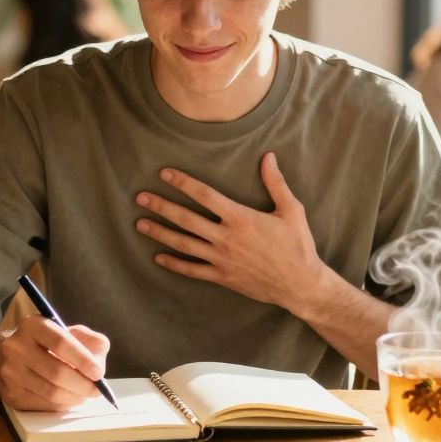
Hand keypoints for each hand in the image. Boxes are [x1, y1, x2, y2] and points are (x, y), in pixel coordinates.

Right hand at [0, 315, 109, 410]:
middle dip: (83, 384)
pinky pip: (44, 405)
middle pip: (57, 372)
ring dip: (74, 397)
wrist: (7, 357)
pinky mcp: (11, 394)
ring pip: (51, 392)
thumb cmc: (47, 344)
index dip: (83, 360)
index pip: (61, 343)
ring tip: (84, 394)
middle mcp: (17, 347)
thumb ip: (91, 342)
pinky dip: (62, 404)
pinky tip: (68, 398)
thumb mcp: (70, 333)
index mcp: (33, 325)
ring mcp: (11, 372)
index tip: (98, 373)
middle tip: (96, 390)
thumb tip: (98, 364)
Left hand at [135, 152, 326, 309]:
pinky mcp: (222, 277)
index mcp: (240, 218)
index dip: (183, 183)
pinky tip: (158, 257)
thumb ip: (276, 183)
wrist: (300, 284)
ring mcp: (221, 259)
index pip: (204, 196)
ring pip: (183, 244)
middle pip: (186, 219)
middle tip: (141, 198)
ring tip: (140, 224)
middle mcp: (226, 238)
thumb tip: (269, 156)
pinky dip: (173, 264)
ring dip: (160, 233)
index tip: (165, 174)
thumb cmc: (297, 245)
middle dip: (161, 206)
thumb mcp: (291, 211)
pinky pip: (192, 270)